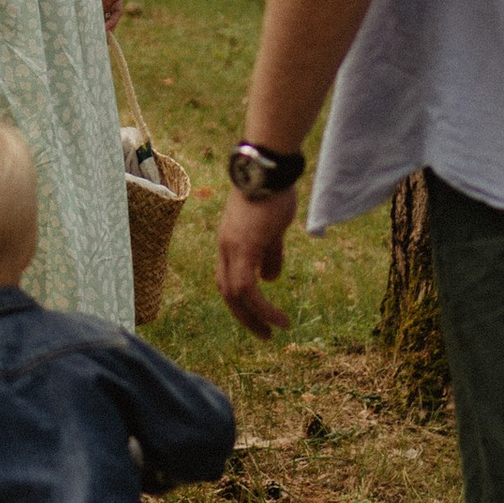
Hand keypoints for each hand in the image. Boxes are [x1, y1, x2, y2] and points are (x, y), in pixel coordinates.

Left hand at [216, 183, 300, 337]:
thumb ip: (270, 254)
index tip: (258, 314)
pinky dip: (262, 308)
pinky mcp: (243, 248)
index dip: (240, 299)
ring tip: (274, 330)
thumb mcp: (273, 229)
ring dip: (254, 317)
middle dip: (244, 316)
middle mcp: (225, 247)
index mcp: (230, 242)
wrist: (268, 168)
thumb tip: (270, 279)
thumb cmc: (273, 192)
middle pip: (227, 291)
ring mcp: (231, 248)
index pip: (228, 278)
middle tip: (264, 334)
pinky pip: (248, 289)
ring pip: (235, 295)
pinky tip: (279, 318)